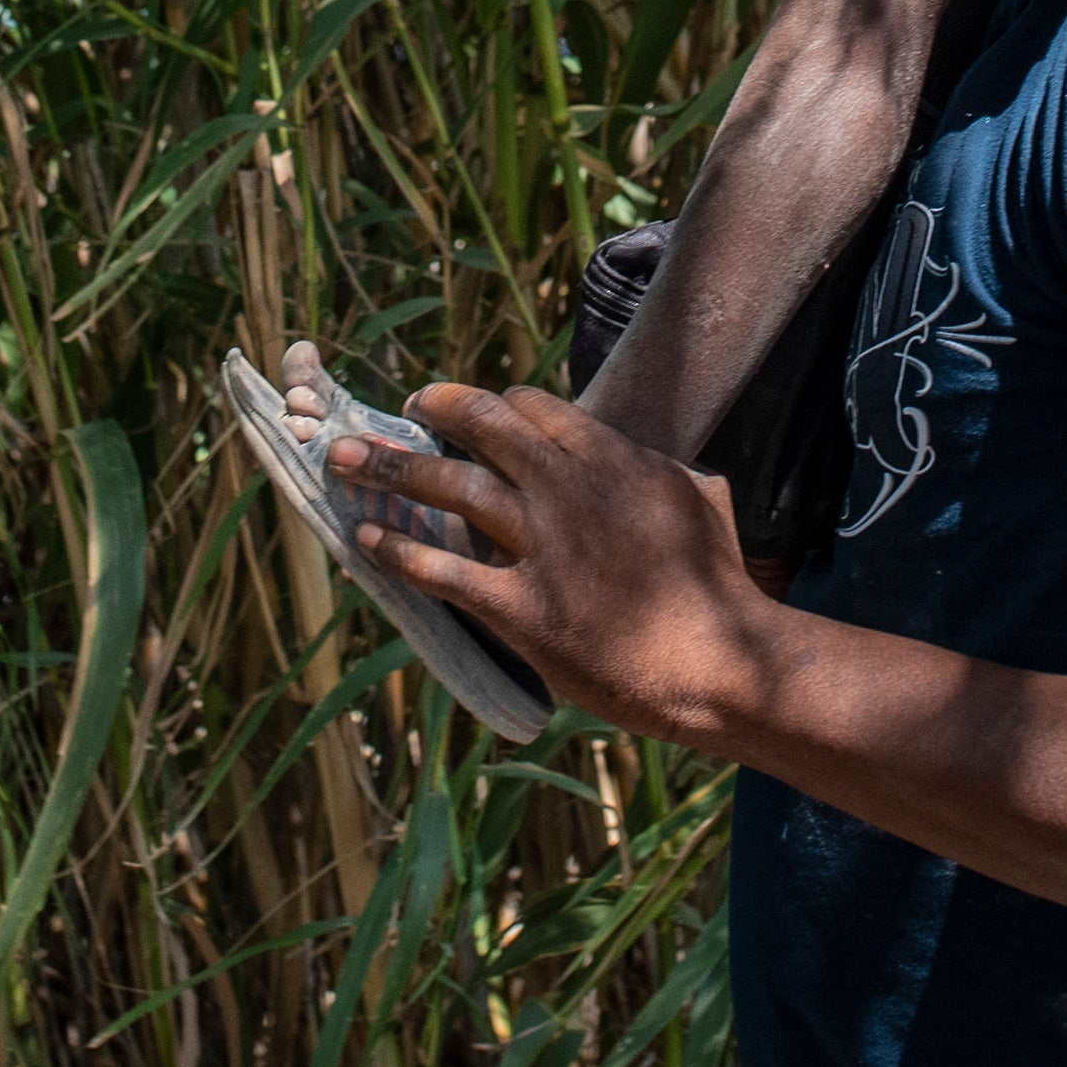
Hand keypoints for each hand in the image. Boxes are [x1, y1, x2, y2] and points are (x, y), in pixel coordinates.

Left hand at [334, 385, 791, 744]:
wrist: (722, 664)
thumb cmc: (721, 589)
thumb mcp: (703, 502)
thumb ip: (663, 471)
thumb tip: (650, 457)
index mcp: (613, 459)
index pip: (531, 407)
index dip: (488, 403)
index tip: (465, 409)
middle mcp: (570, 490)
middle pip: (481, 425)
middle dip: (431, 407)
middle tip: (401, 409)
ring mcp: (544, 547)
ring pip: (450, 485)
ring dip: (388, 467)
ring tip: (343, 458)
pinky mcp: (524, 608)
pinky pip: (443, 568)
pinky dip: (396, 550)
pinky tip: (365, 540)